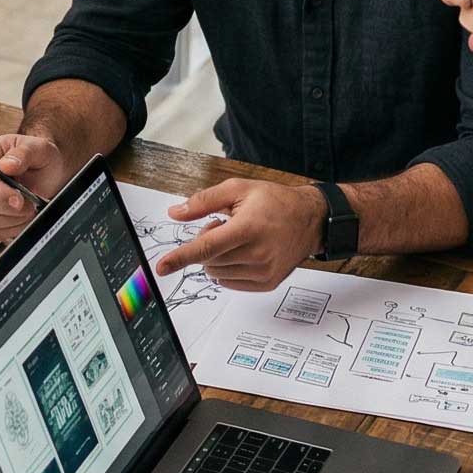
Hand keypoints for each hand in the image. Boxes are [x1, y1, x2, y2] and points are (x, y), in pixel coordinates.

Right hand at [0, 129, 69, 241]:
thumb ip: (24, 153)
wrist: (46, 174)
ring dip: (12, 220)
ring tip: (29, 211)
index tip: (19, 200)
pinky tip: (22, 219)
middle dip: (9, 208)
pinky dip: (10, 228)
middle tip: (31, 206)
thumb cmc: (40, 158)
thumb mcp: (40, 149)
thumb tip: (7, 164)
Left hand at [156, 179, 323, 292]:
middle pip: (209, 260)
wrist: (310, 220)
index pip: (206, 247)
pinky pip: (230, 283)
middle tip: (223, 226)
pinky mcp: (267, 283)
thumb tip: (175, 213)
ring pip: (217, 273)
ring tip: (238, 238)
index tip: (161, 266)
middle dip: (206, 244)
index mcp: (248, 228)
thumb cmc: (275, 202)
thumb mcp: (238, 189)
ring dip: (217, 257)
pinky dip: (227, 269)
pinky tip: (242, 252)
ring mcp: (263, 272)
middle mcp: (257, 254)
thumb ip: (203, 201)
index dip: (181, 257)